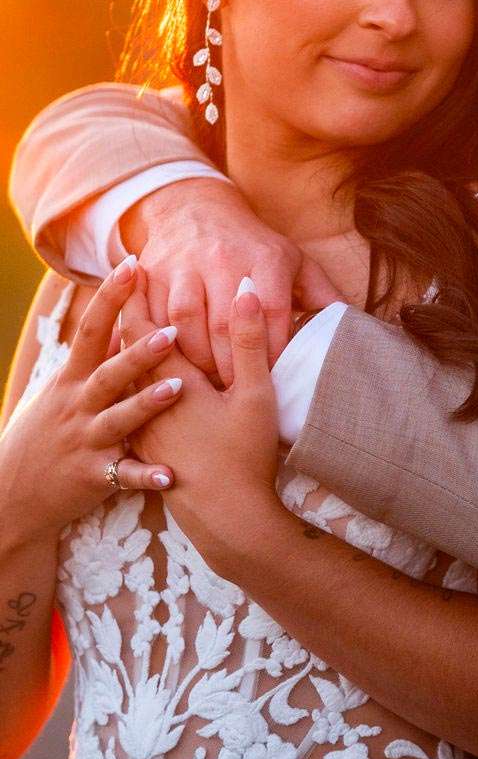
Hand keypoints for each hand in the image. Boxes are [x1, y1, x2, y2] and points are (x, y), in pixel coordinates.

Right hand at [0, 259, 178, 546]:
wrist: (11, 494)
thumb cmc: (46, 433)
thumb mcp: (62, 389)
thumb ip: (94, 357)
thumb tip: (124, 317)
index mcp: (72, 379)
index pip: (91, 329)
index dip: (111, 297)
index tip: (133, 263)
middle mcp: (77, 405)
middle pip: (108, 373)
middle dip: (138, 352)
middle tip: (172, 330)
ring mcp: (85, 441)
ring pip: (118, 419)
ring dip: (147, 404)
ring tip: (179, 388)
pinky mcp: (92, 476)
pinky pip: (123, 476)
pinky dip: (145, 476)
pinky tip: (170, 476)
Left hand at [119, 275, 281, 557]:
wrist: (228, 522)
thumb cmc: (244, 457)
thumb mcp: (256, 395)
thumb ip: (250, 341)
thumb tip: (247, 289)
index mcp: (171, 382)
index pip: (142, 328)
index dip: (137, 297)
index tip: (134, 270)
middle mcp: (147, 404)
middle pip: (127, 354)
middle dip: (128, 322)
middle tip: (128, 292)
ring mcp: (144, 431)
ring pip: (127, 384)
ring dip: (130, 357)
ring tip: (133, 334)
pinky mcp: (148, 453)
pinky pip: (133, 410)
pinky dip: (136, 390)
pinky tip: (146, 390)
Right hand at [121, 178, 339, 383]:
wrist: (195, 208)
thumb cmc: (253, 245)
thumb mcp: (293, 261)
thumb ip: (323, 295)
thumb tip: (357, 327)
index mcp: (265, 258)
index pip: (271, 312)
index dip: (272, 350)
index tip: (272, 378)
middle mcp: (222, 258)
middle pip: (225, 324)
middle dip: (232, 365)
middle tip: (237, 392)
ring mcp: (182, 265)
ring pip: (184, 322)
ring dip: (196, 360)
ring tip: (207, 383)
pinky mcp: (150, 273)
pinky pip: (149, 316)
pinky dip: (158, 344)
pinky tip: (172, 364)